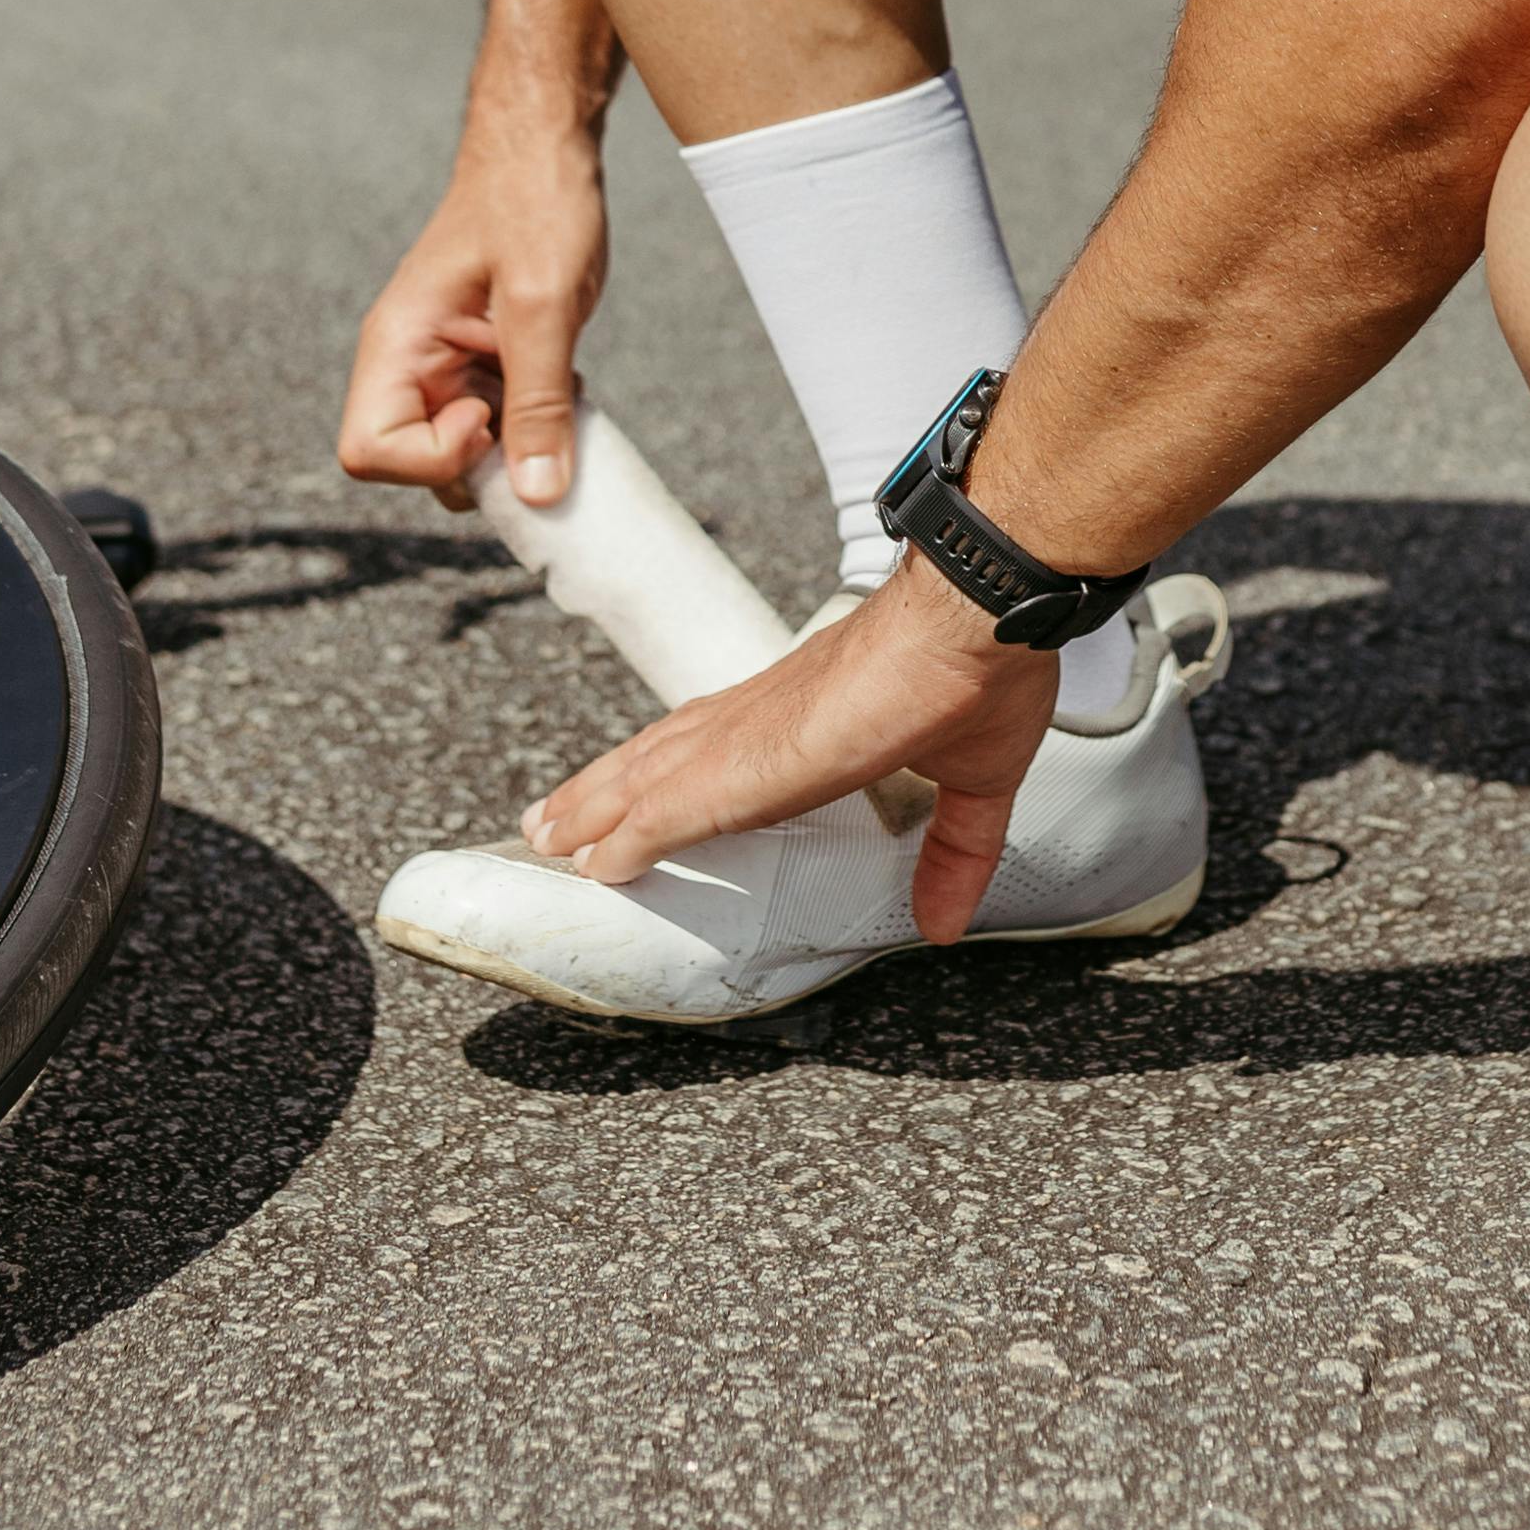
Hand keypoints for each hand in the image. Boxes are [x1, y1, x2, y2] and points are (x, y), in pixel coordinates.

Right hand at [335, 133, 606, 506]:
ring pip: (465, 454)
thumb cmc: (533, 201)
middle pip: (416, 466)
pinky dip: (535, 420)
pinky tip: (563, 377)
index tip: (486, 415)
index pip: (368, 452)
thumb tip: (536, 496)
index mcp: (396, 344)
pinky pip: (498, 425)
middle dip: (484, 462)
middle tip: (539, 412)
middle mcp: (410, 364)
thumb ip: (537, 402)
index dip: (430, 459)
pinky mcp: (483, 364)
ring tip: (557, 387)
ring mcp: (446, 367)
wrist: (548, 145)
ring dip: (517, 442)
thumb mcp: (542, 303)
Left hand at [522, 554, 1056, 942]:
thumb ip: (953, 853)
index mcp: (808, 714)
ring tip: (550, 838)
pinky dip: (636, 830)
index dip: (667, 772)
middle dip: (606, 792)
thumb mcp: (972, 782)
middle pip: (664, 756)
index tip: (628, 798)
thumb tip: (945, 923)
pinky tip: (603, 857)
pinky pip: (682, 802)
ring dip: (600, 809)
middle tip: (552, 823)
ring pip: (656, 776)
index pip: (716, 745)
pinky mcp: (762, 755)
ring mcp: (758, 729)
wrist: (979, 606)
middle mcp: (767, 714)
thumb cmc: (980, 668)